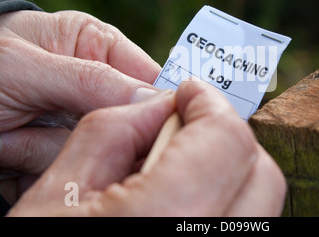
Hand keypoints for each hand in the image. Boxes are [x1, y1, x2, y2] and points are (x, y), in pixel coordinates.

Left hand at [0, 10, 160, 204]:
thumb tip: (151, 98)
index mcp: (97, 47)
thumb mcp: (23, 65)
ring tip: (10, 129)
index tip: (147, 123)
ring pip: (95, 151)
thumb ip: (90, 79)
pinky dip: (32, 163)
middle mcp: (94, 85)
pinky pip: (66, 168)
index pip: (150, 76)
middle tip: (40, 119)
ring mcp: (75, 121)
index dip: (154, 102)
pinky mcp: (57, 150)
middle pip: (126, 121)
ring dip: (45, 148)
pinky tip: (8, 145)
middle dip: (81, 129)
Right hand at [7, 81, 286, 215]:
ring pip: (259, 206)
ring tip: (175, 172)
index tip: (190, 95)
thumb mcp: (57, 194)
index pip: (229, 141)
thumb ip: (116, 130)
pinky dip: (223, 203)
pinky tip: (180, 205)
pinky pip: (243, 228)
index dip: (210, 105)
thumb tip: (162, 105)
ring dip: (226, 172)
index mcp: (164, 224)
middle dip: (224, 137)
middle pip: (261, 175)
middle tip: (185, 128)